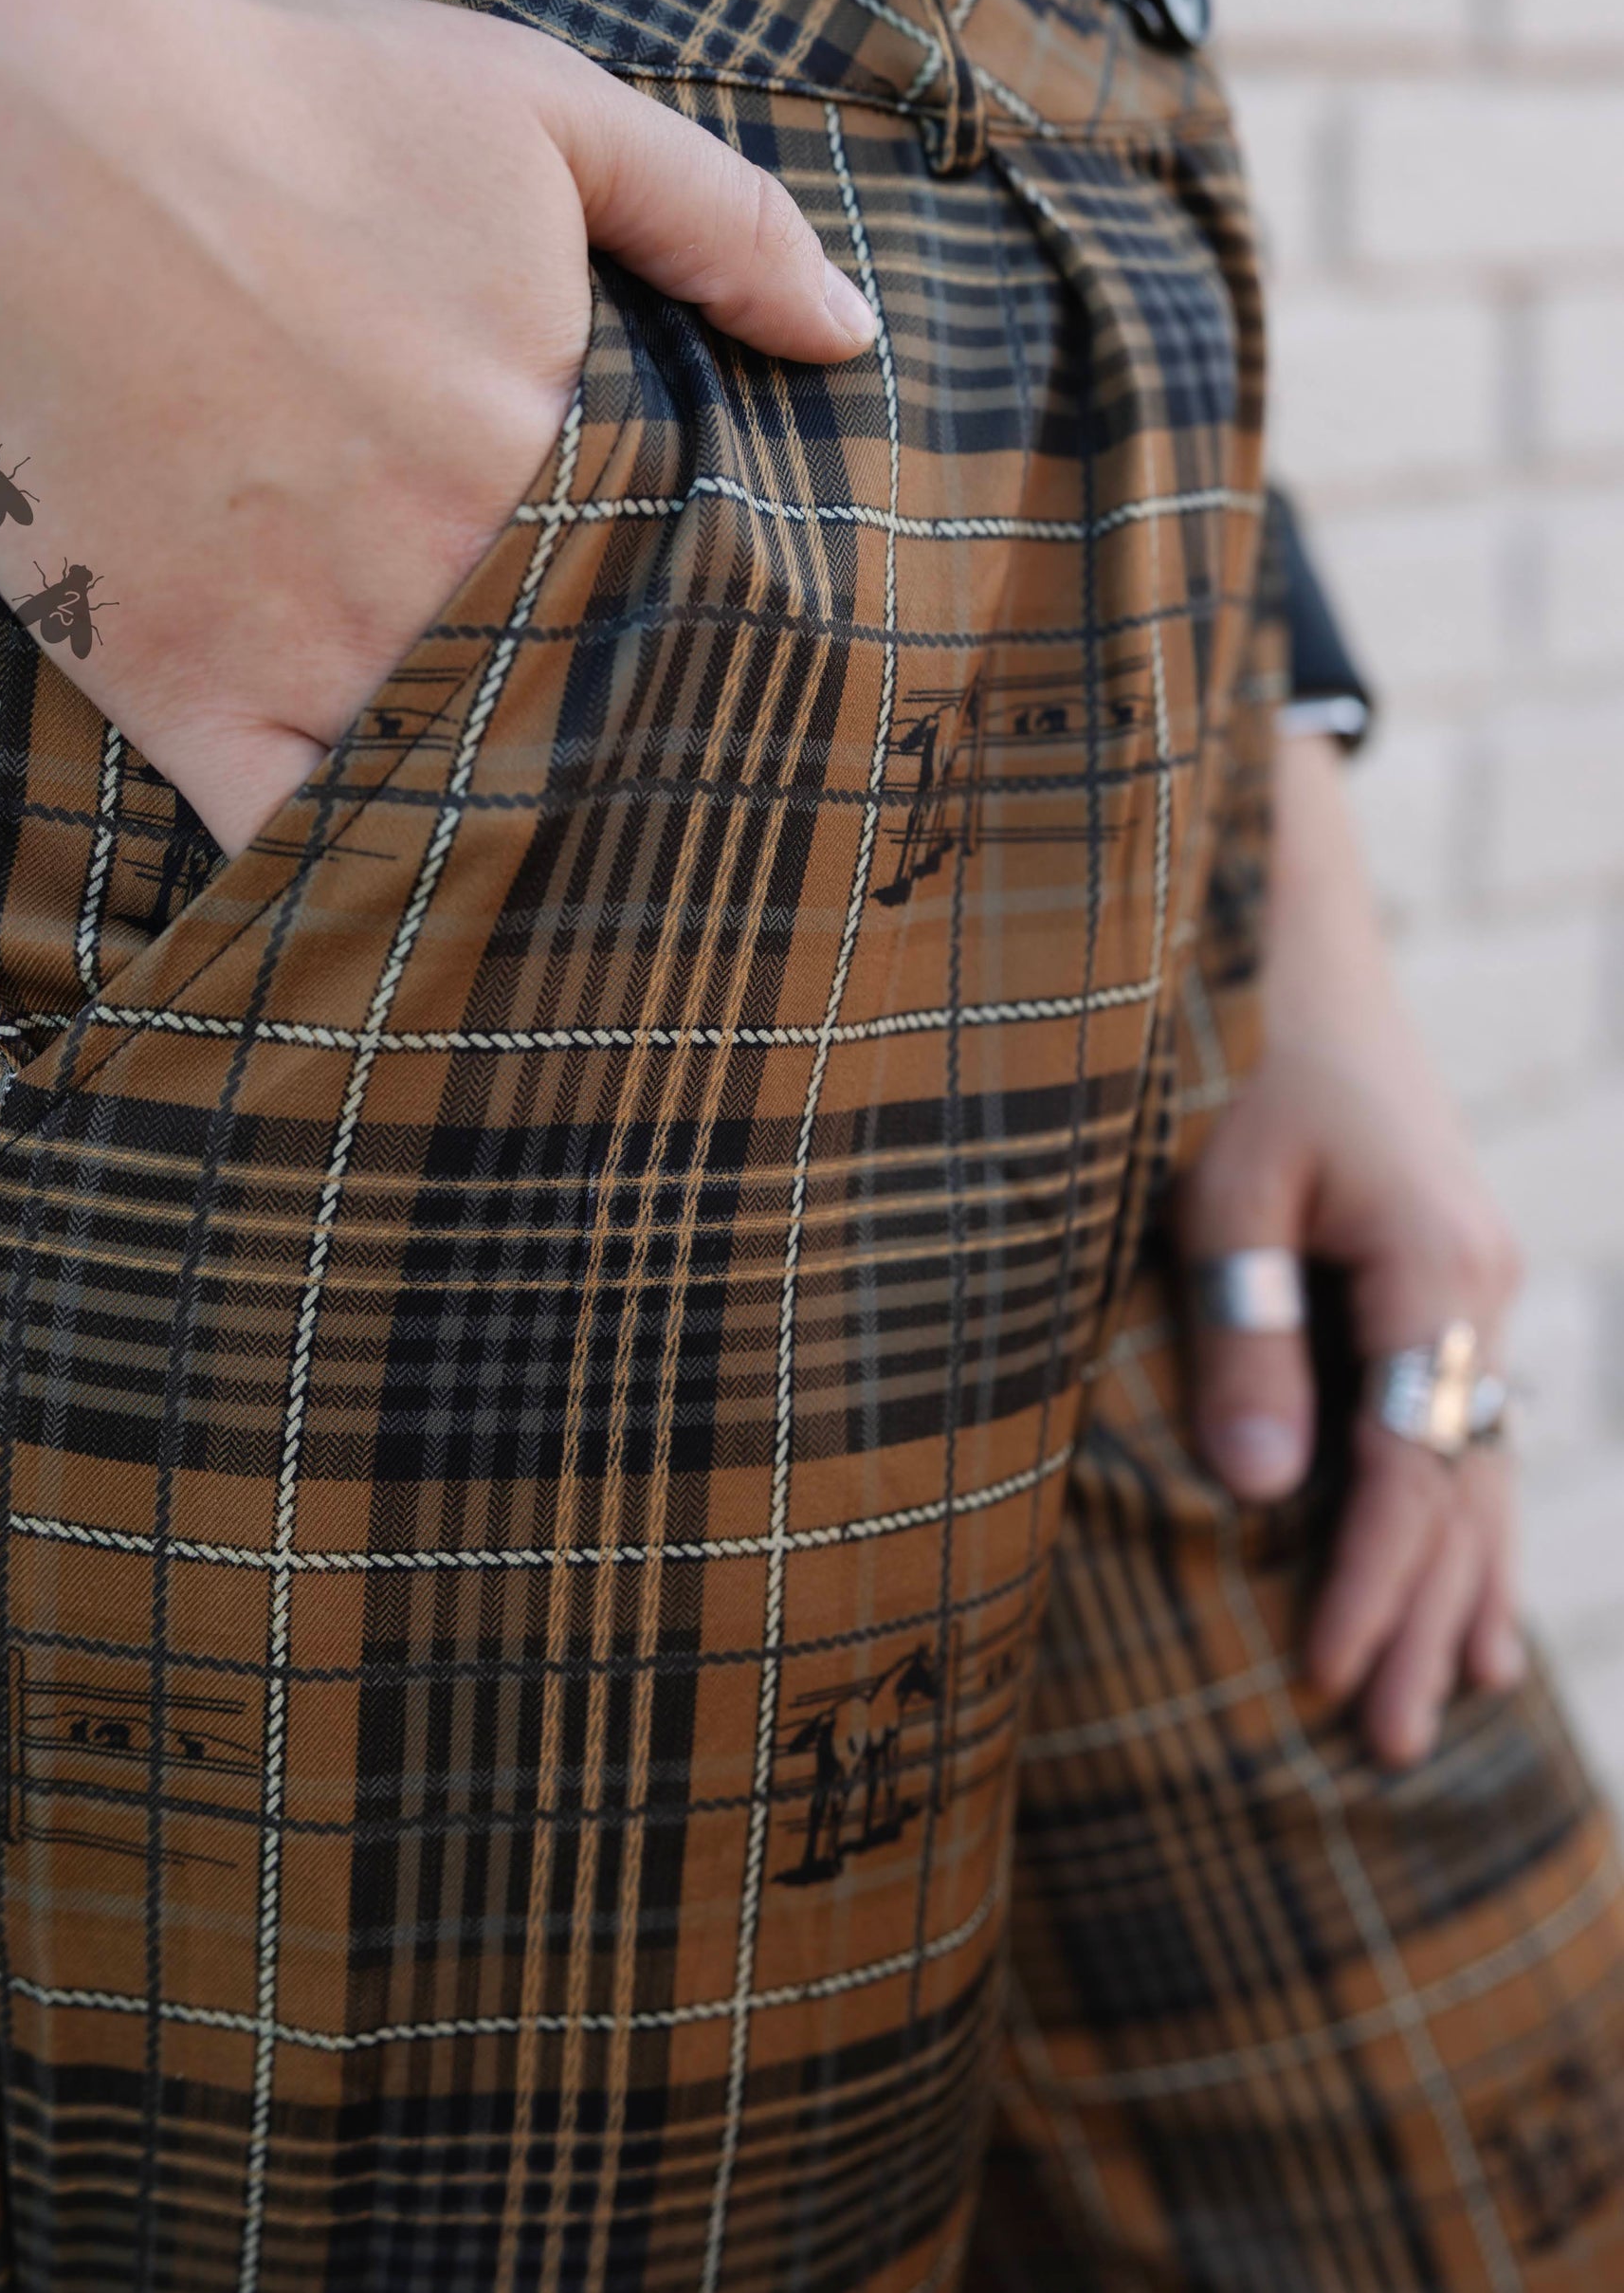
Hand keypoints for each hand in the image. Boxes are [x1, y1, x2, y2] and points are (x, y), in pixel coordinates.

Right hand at [0, 0, 875, 855]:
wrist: (23, 130)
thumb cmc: (283, 100)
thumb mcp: (541, 107)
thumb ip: (723, 221)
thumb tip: (854, 337)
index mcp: (551, 453)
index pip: (671, 597)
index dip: (685, 630)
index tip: (693, 647)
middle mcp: (450, 571)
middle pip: (564, 698)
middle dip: (593, 726)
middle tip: (620, 756)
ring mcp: (317, 648)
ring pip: (442, 781)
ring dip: (481, 800)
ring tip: (518, 828)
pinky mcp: (186, 695)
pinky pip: (279, 837)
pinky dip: (329, 863)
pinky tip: (364, 870)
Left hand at [1174, 729, 1525, 1767]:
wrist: (1305, 957)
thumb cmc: (1243, 1060)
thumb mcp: (1219, 1188)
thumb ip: (1242, 1335)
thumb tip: (1256, 1493)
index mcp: (1430, 1268)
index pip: (1411, 1467)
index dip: (1371, 1582)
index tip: (1323, 1677)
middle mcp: (1477, 1289)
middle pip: (1463, 1487)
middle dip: (1424, 1618)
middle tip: (1383, 1747)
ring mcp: (1477, 1288)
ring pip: (1484, 1465)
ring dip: (1462, 1583)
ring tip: (1449, 1701)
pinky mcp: (1450, 1285)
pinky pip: (1472, 1425)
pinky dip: (1469, 1516)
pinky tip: (1465, 1585)